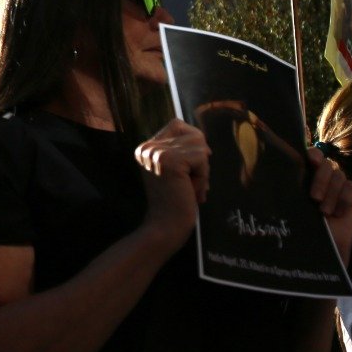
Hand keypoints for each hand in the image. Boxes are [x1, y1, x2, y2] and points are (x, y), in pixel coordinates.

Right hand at [135, 119, 209, 248]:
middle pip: (194, 134)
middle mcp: (148, 146)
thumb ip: (181, 151)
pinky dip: (203, 176)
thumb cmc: (175, 202)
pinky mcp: (169, 160)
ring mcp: (157, 152)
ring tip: (190, 187)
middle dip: (200, 161)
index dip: (192, 144)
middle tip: (189, 183)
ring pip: (200, 146)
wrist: (166, 226)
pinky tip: (191, 191)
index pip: (178, 124)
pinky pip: (202, 158)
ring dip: (203, 170)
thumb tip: (204, 143)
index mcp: (146, 147)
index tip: (187, 171)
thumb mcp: (174, 170)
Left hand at [305, 147, 351, 263]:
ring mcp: (338, 187)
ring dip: (332, 193)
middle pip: (327, 164)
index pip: (312, 156)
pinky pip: (351, 187)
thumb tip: (282, 174)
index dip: (313, 155)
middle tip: (314, 198)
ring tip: (324, 212)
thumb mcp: (295, 206)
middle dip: (321, 179)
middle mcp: (323, 179)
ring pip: (339, 175)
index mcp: (306, 177)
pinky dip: (344, 198)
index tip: (311, 160)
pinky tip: (338, 213)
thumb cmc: (304, 228)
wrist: (323, 249)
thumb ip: (294, 189)